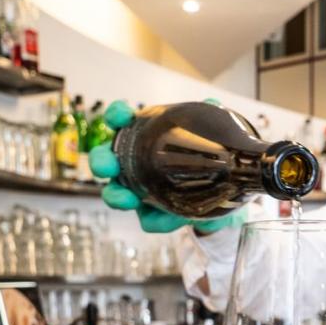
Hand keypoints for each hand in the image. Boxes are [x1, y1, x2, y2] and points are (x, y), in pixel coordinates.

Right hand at [89, 99, 245, 233]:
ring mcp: (139, 190)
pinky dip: (161, 220)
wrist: (224, 195)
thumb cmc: (204, 158)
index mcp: (143, 136)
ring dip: (117, 196)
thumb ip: (211, 121)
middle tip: (109, 166)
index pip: (121, 120)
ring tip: (129, 199)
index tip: (121, 116)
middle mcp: (133, 163)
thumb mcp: (211, 138)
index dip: (116, 115)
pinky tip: (176, 219)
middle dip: (102, 161)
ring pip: (115, 193)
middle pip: (105, 159)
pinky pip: (149, 220)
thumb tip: (212, 103)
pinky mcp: (151, 215)